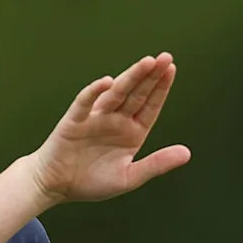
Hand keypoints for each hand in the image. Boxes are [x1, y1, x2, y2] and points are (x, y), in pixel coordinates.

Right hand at [29, 52, 190, 204]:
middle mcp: (115, 120)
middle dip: (150, 76)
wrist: (56, 186)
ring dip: (130, 78)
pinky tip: (107, 82)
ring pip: (116, 94)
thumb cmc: (91, 182)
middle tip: (165, 57)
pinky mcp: (74, 121)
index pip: (150, 106)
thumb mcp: (129, 177)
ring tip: (147, 62)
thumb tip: (187, 153)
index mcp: (131, 132)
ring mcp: (95, 118)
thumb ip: (157, 164)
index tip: (172, 69)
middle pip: (136, 94)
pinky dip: (94, 92)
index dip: (160, 88)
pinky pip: (85, 103)